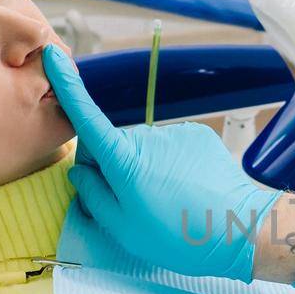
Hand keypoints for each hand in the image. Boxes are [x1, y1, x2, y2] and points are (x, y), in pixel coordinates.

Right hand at [43, 45, 280, 281]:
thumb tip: (81, 170)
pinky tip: (186, 189)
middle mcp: (147, 137)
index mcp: (123, 159)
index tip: (53, 56)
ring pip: (143, 150)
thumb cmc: (177, 237)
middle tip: (135, 205)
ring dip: (145, 170)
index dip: (68, 86)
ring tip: (168, 202)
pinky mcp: (197, 135)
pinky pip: (169, 148)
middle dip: (113, 170)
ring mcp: (174, 133)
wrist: (241, 229)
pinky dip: (170, 165)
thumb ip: (93, 195)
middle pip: (113, 147)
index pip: (86, 117)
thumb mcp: (123, 228)